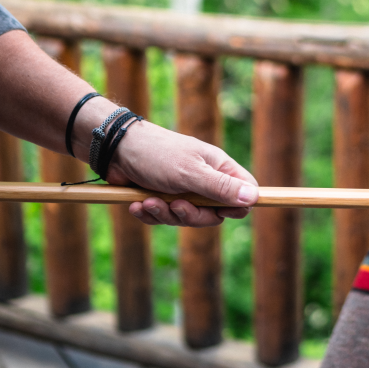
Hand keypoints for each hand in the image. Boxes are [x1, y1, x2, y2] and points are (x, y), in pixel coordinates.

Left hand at [104, 120, 258, 227]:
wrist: (114, 149)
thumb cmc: (156, 154)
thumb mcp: (191, 173)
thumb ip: (221, 188)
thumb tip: (254, 198)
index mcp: (217, 168)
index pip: (244, 192)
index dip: (237, 206)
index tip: (221, 212)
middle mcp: (203, 180)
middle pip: (213, 214)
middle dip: (191, 215)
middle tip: (175, 205)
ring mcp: (182, 190)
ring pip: (186, 218)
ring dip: (165, 214)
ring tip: (149, 201)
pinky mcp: (161, 197)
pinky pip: (163, 217)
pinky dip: (150, 214)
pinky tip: (138, 204)